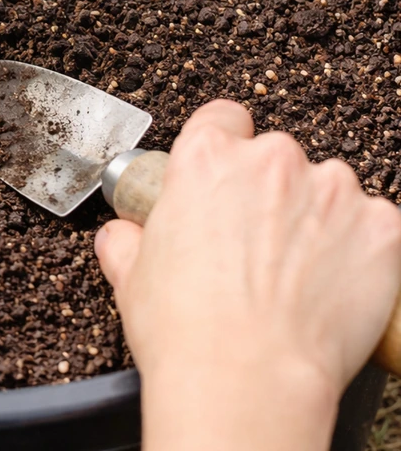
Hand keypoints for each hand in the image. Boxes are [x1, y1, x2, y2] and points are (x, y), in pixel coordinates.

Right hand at [94, 100, 400, 450]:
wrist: (247, 378)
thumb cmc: (187, 329)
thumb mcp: (130, 277)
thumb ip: (127, 241)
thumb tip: (122, 237)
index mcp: (206, 158)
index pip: (222, 119)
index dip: (223, 146)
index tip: (225, 176)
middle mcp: (270, 160)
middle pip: (276, 157)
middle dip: (270, 193)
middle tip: (255, 246)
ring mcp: (331, 190)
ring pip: (328, 190)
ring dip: (316, 219)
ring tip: (296, 274)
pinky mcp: (380, 228)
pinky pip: (374, 226)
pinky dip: (358, 250)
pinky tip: (331, 286)